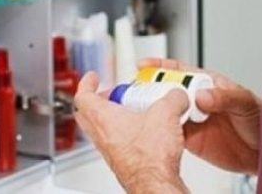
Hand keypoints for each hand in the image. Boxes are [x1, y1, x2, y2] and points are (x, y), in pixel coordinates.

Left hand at [75, 71, 189, 192]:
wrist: (155, 184)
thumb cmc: (150, 156)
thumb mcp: (166, 112)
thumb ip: (172, 97)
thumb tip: (177, 95)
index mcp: (103, 118)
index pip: (83, 96)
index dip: (86, 83)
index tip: (92, 77)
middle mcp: (102, 136)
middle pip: (86, 115)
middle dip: (97, 101)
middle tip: (110, 94)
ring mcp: (110, 151)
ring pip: (102, 130)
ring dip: (113, 118)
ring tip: (132, 110)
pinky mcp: (122, 163)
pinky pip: (117, 143)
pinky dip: (126, 134)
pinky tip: (145, 132)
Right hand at [139, 58, 260, 173]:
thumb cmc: (259, 119)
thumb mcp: (244, 103)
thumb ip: (223, 97)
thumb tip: (201, 96)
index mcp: (207, 83)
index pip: (179, 70)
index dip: (160, 66)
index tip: (143, 65)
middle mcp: (196, 99)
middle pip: (166, 89)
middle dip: (149, 88)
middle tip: (136, 92)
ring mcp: (192, 118)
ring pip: (165, 111)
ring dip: (153, 110)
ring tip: (140, 111)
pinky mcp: (191, 139)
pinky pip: (171, 133)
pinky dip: (161, 131)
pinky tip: (155, 131)